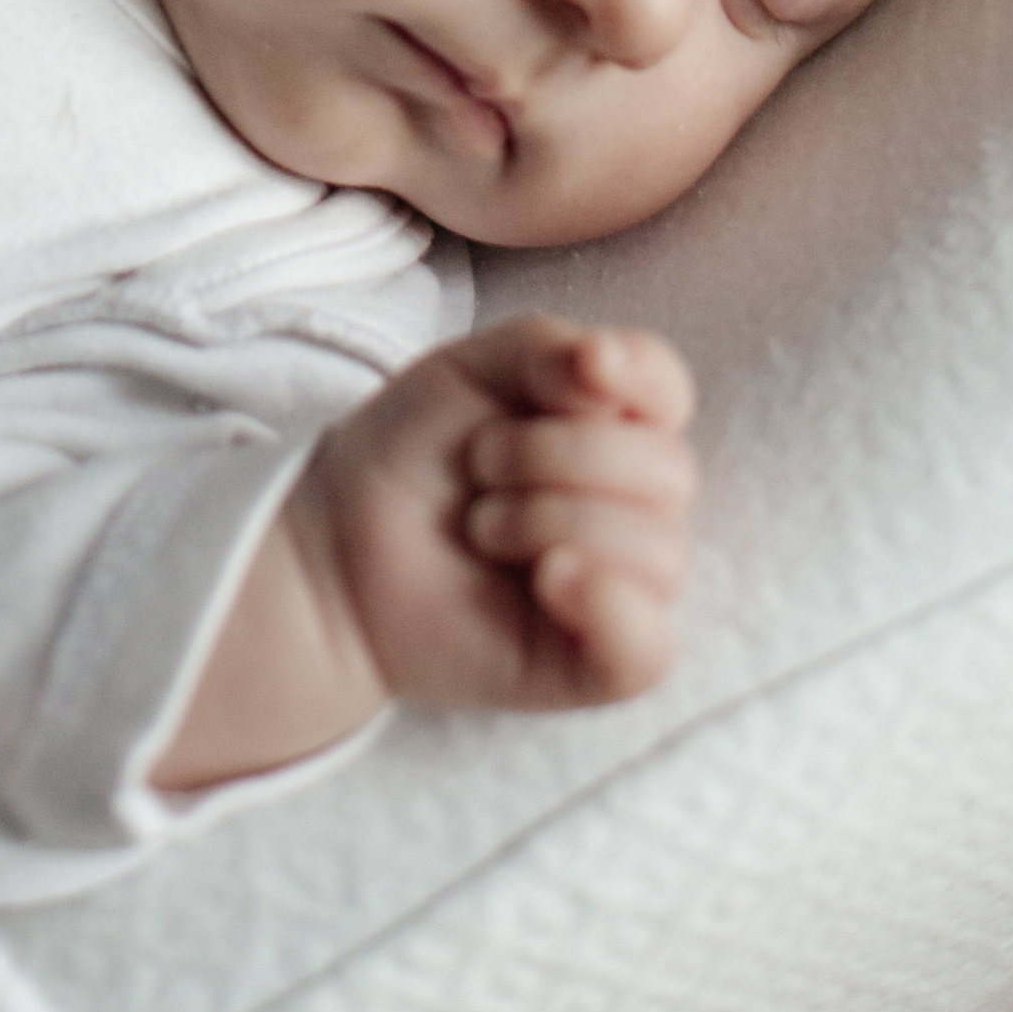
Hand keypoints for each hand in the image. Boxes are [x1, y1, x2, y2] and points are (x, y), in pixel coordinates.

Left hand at [153, 317, 695, 790]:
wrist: (342, 541)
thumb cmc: (414, 452)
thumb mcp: (470, 369)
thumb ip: (548, 348)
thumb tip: (608, 364)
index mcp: (612, 425)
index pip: (670, 390)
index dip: (641, 374)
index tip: (586, 367)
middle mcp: (634, 506)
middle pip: (668, 471)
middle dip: (557, 454)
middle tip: (481, 465)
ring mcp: (625, 586)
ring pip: (658, 551)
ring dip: (547, 521)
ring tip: (482, 526)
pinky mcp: (600, 662)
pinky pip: (648, 647)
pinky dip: (608, 605)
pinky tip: (549, 580)